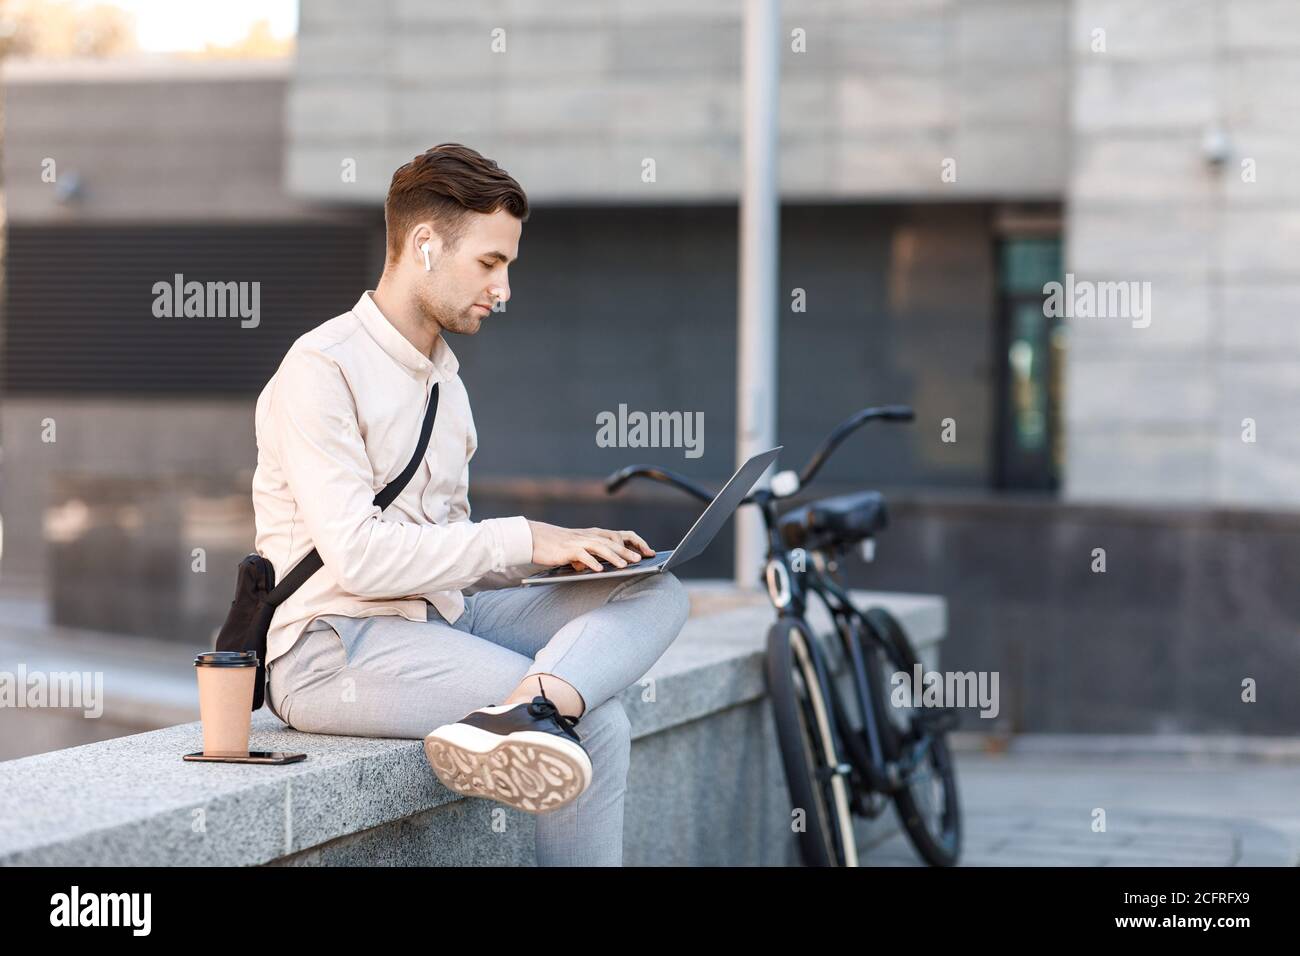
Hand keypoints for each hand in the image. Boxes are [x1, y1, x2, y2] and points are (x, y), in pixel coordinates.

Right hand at [526, 521, 653, 572]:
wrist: (536, 539)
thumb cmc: (560, 546)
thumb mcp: (581, 548)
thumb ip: (594, 555)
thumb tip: (603, 567)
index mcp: (596, 534)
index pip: (621, 535)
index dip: (637, 543)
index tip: (649, 553)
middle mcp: (590, 535)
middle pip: (614, 541)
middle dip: (628, 551)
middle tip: (640, 560)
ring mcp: (579, 541)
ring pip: (601, 547)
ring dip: (614, 556)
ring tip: (624, 566)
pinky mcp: (568, 549)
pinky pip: (582, 555)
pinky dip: (592, 562)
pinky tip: (599, 570)